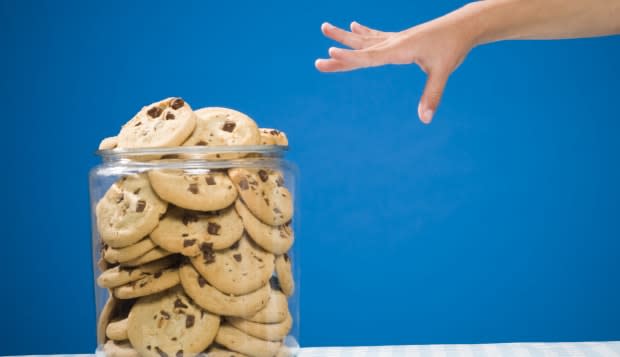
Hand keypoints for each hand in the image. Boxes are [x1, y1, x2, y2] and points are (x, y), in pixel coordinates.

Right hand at [316, 16, 475, 123]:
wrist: (464, 26)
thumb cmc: (453, 47)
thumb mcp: (443, 72)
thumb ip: (432, 95)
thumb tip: (425, 119)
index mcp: (400, 49)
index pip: (369, 56)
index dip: (349, 57)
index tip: (330, 53)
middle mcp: (393, 42)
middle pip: (360, 48)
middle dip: (339, 52)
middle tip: (317, 59)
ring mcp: (395, 38)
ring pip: (364, 38)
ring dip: (344, 35)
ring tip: (324, 27)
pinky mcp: (400, 38)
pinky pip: (376, 35)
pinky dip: (363, 32)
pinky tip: (353, 25)